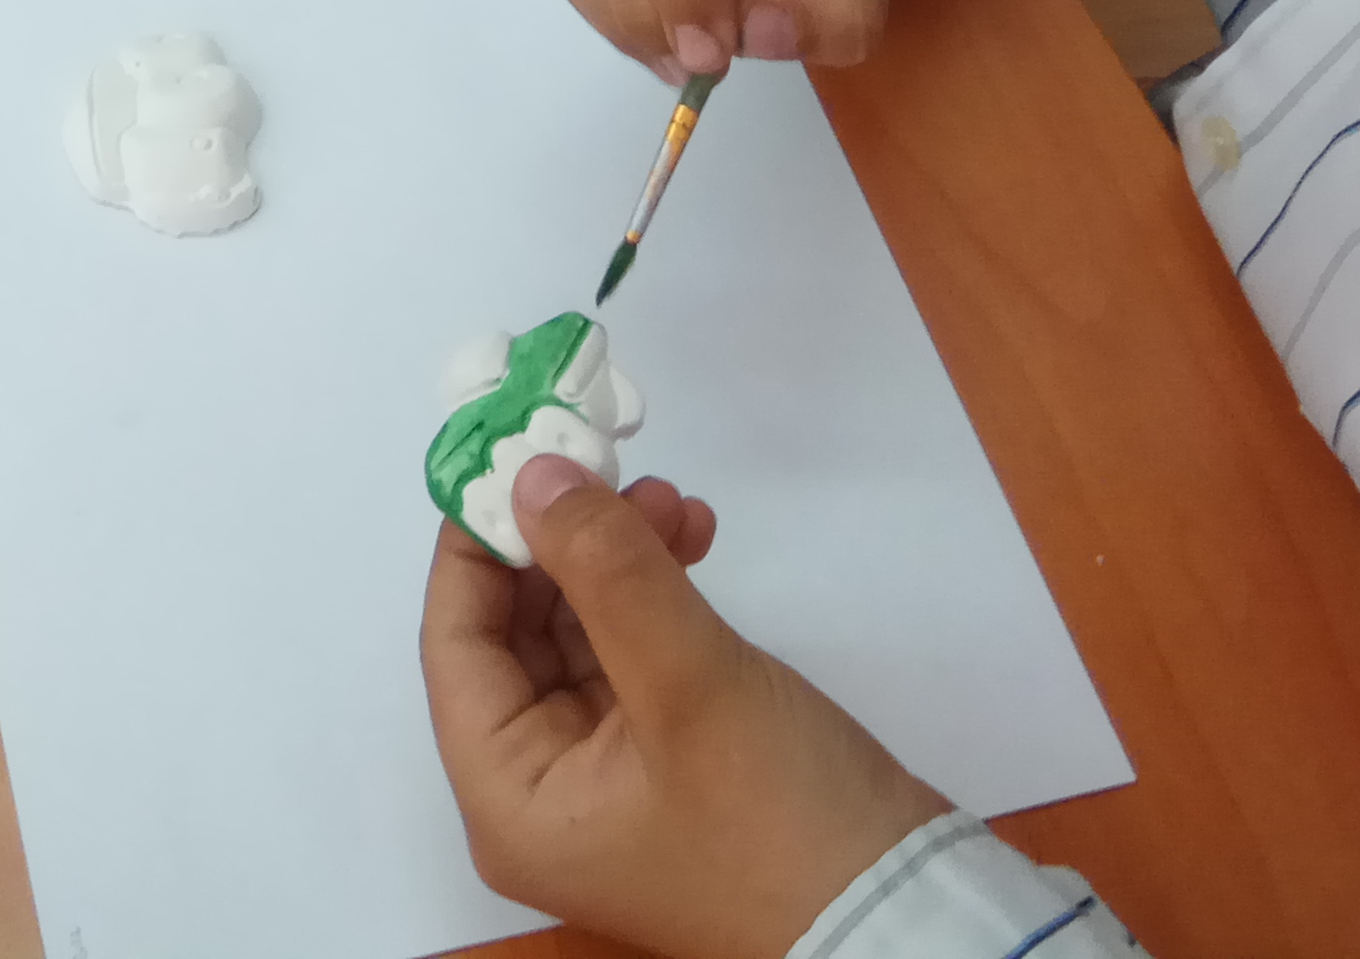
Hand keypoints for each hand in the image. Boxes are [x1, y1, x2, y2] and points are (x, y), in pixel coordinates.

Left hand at [423, 454, 947, 958]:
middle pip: (514, 632)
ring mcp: (604, 777)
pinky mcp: (664, 760)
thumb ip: (605, 568)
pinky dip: (653, 594)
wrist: (904, 911)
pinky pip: (629, 655)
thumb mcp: (686, 681)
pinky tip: (694, 539)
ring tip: (673, 499)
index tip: (510, 447)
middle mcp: (539, 792)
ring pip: (577, 633)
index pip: (455, 642)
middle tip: (605, 460)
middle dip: (560, 539)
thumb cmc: (779, 817)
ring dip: (614, 557)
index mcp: (509, 797)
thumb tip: (530, 472)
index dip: (476, 539)